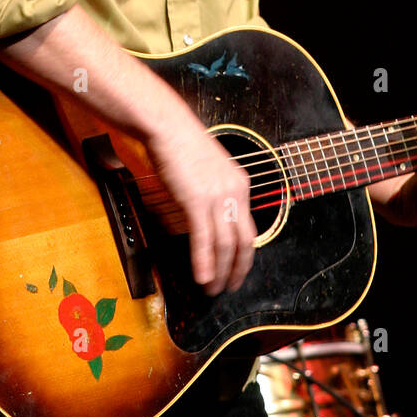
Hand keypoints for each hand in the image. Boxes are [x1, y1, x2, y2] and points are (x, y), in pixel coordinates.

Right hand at [111, 107, 256, 295]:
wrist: (168, 126)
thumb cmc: (183, 145)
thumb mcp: (209, 170)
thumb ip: (215, 192)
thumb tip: (210, 217)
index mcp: (240, 185)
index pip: (248, 229)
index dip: (244, 255)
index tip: (237, 270)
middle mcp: (234, 192)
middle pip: (243, 242)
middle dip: (237, 270)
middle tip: (229, 288)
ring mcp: (217, 197)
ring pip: (225, 245)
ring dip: (219, 272)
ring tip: (212, 289)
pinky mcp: (197, 200)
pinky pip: (204, 239)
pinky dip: (203, 262)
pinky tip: (202, 277)